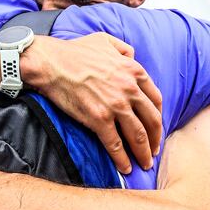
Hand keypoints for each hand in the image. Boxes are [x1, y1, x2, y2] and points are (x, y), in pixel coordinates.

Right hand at [22, 33, 162, 173]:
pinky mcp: (99, 119)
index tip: (156, 127)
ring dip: (144, 153)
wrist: (51, 63)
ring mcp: (115, 106)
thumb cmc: (74, 51)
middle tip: (154, 151)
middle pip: (152, 120)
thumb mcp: (105, 40)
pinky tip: (125, 168)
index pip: (155, 99)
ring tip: (145, 164)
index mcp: (134, 71)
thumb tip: (132, 56)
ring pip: (138, 136)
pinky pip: (116, 144)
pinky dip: (122, 159)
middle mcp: (129, 89)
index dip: (158, 116)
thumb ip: (123, 49)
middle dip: (156, 139)